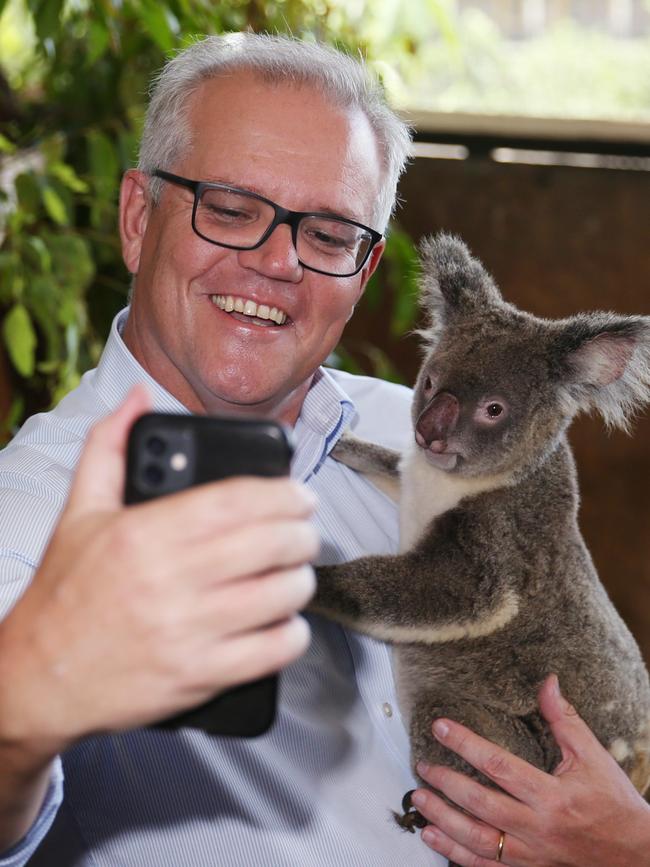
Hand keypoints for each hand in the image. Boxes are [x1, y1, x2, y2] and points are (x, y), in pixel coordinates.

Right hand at [0, 387, 317, 754]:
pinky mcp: (200, 675)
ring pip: (282, 594)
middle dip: (303, 532)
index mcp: (147, 534)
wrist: (38, 677)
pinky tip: (281, 620)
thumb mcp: (79, 511)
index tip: (299, 494)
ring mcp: (189, 632)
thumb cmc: (64, 595)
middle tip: (301, 530)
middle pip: (273, 543)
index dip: (285, 493)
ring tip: (292, 571)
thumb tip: (138, 397)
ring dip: (301, 578)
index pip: (240, 500)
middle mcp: (171, 581)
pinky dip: (292, 634)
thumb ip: (108, 445)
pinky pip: (273, 651)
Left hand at [411, 675, 649, 865]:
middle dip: (446, 783)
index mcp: (552, 796)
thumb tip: (547, 683)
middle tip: (423, 765)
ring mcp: (531, 855)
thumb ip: (564, 720)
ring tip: (419, 799)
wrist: (636, 855)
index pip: (498, 765)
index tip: (441, 727)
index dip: (465, 744)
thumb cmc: (614, 803)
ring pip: (476, 840)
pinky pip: (485, 866)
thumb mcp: (593, 756)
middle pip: (480, 805)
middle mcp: (538, 828)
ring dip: (443, 820)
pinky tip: (434, 838)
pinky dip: (456, 853)